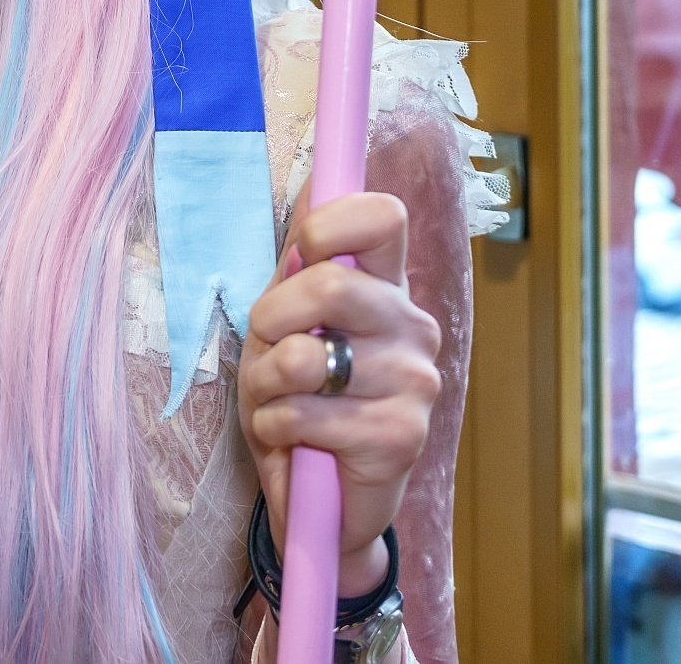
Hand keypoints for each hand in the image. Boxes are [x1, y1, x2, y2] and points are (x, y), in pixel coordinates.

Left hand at [237, 191, 441, 597]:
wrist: (318, 500)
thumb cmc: (297, 398)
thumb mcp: (284, 322)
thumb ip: (300, 260)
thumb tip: (312, 181)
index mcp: (386, 287)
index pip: (383, 218)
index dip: (331, 223)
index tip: (303, 251)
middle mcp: (411, 327)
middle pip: (330, 285)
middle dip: (271, 319)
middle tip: (271, 351)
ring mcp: (414, 381)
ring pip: (304, 357)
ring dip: (266, 384)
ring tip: (281, 401)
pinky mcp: (401, 435)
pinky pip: (303, 413)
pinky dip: (274, 426)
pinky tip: (294, 439)